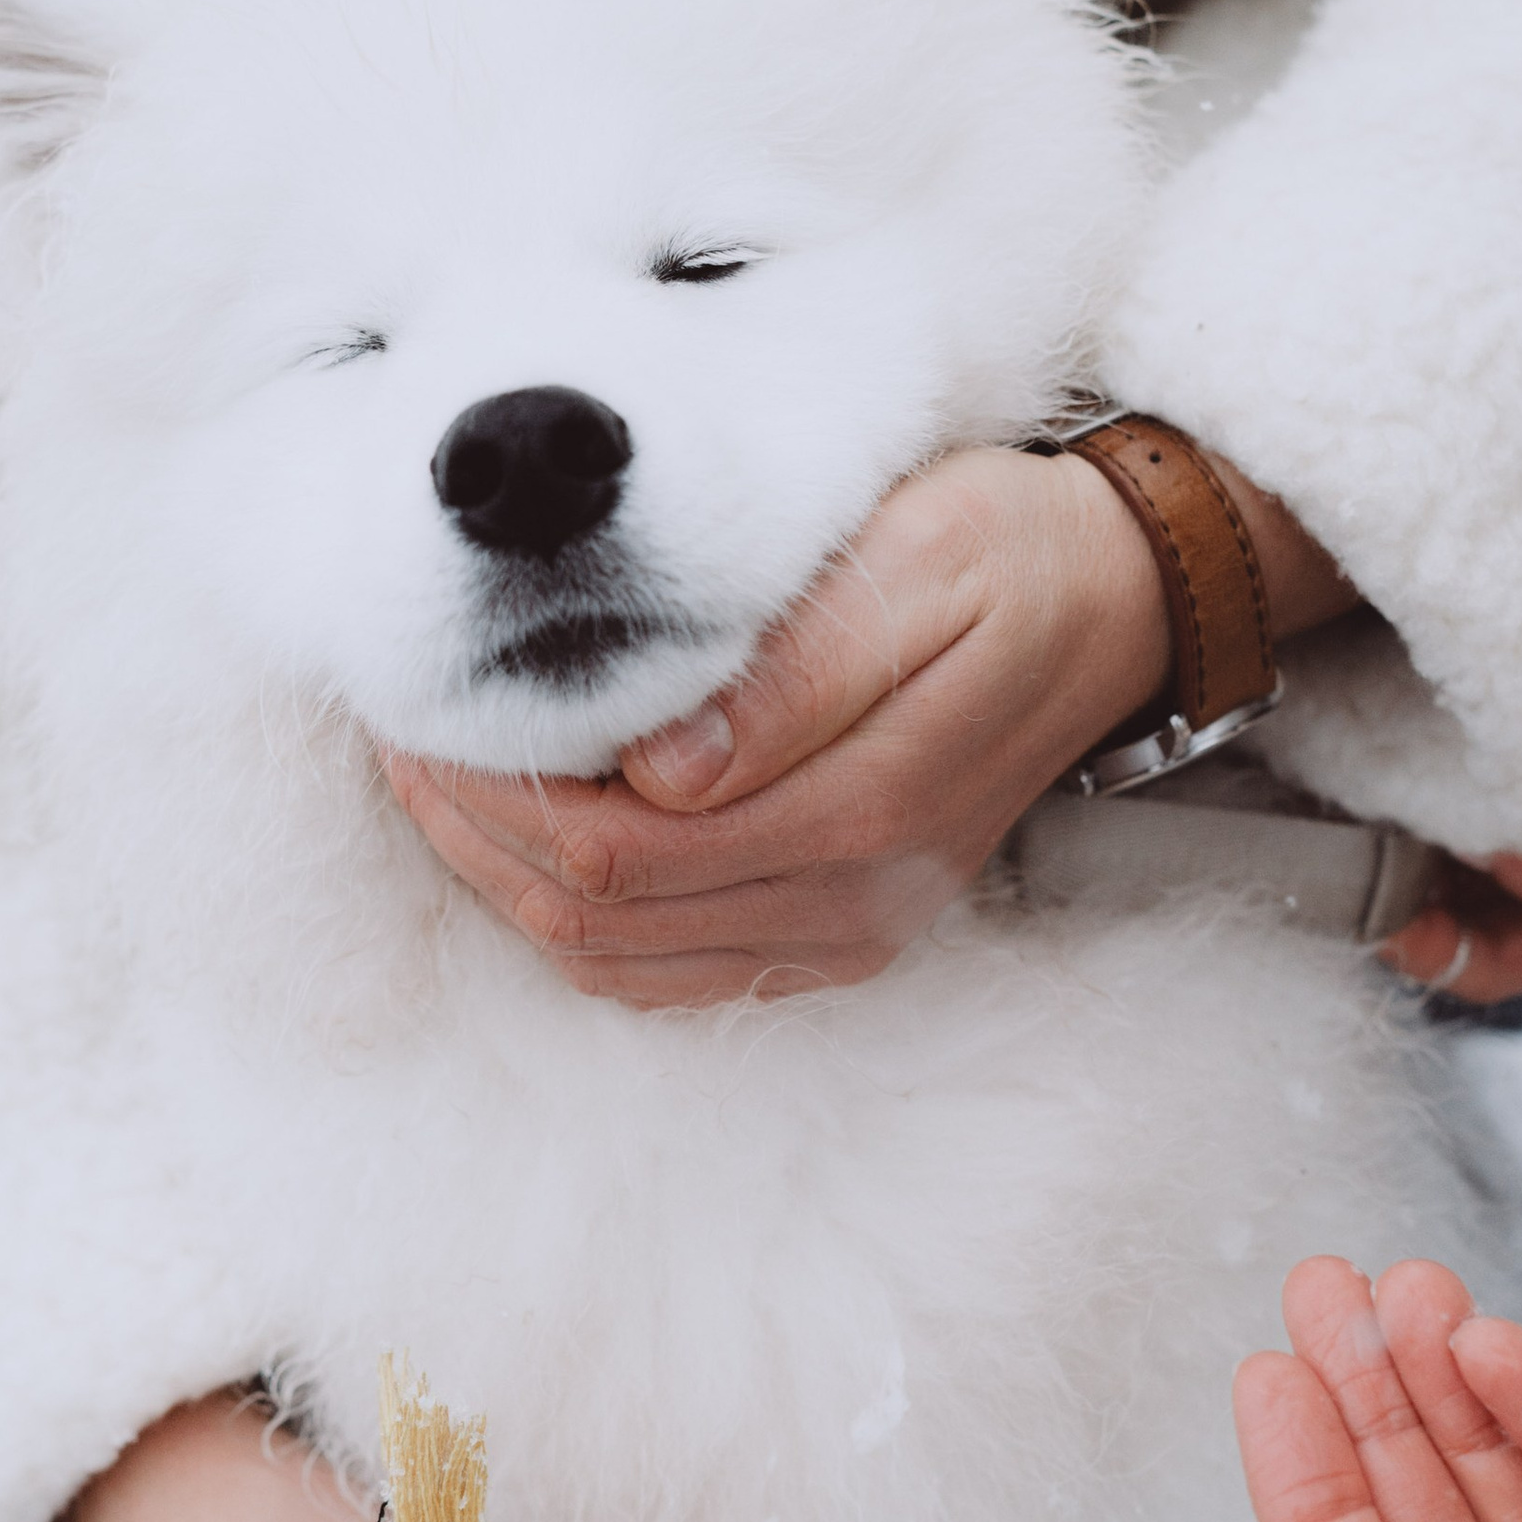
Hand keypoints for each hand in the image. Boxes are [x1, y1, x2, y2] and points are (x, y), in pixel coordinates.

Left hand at [387, 440, 1345, 1008]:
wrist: (1116, 600)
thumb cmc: (1005, 550)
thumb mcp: (914, 564)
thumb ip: (794, 671)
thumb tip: (663, 768)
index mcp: (864, 805)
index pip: (611, 847)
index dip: (494, 787)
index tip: (425, 701)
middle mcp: (851, 896)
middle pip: (593, 916)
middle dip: (474, 831)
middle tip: (404, 733)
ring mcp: (843, 931)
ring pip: (613, 957)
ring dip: (505, 882)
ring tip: (440, 778)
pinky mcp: (835, 937)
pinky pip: (664, 971)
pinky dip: (572, 917)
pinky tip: (526, 836)